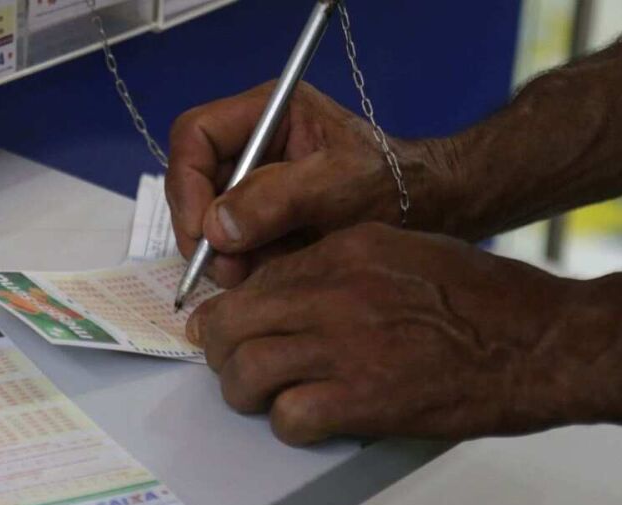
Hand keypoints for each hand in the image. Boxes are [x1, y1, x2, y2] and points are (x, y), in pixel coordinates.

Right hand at [166, 81, 457, 287]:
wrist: (433, 213)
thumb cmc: (395, 185)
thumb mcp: (339, 187)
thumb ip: (276, 200)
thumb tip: (215, 229)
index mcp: (269, 112)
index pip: (195, 135)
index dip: (188, 184)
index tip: (202, 233)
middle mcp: (253, 143)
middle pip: (194, 182)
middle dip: (203, 229)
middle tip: (226, 268)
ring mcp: (254, 182)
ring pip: (208, 219)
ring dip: (223, 254)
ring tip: (254, 275)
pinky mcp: (261, 218)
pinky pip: (230, 243)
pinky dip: (241, 264)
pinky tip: (269, 273)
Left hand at [184, 223, 609, 443]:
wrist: (544, 340)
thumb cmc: (485, 299)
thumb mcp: (404, 252)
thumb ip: (341, 268)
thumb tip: (287, 296)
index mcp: (344, 250)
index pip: (254, 280)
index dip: (230, 313)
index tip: (228, 331)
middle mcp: (334, 291)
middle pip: (232, 324)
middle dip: (222, 351)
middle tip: (234, 369)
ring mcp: (345, 345)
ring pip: (246, 370)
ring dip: (246, 393)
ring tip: (265, 401)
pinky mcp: (362, 400)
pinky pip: (288, 417)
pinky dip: (289, 426)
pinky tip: (311, 422)